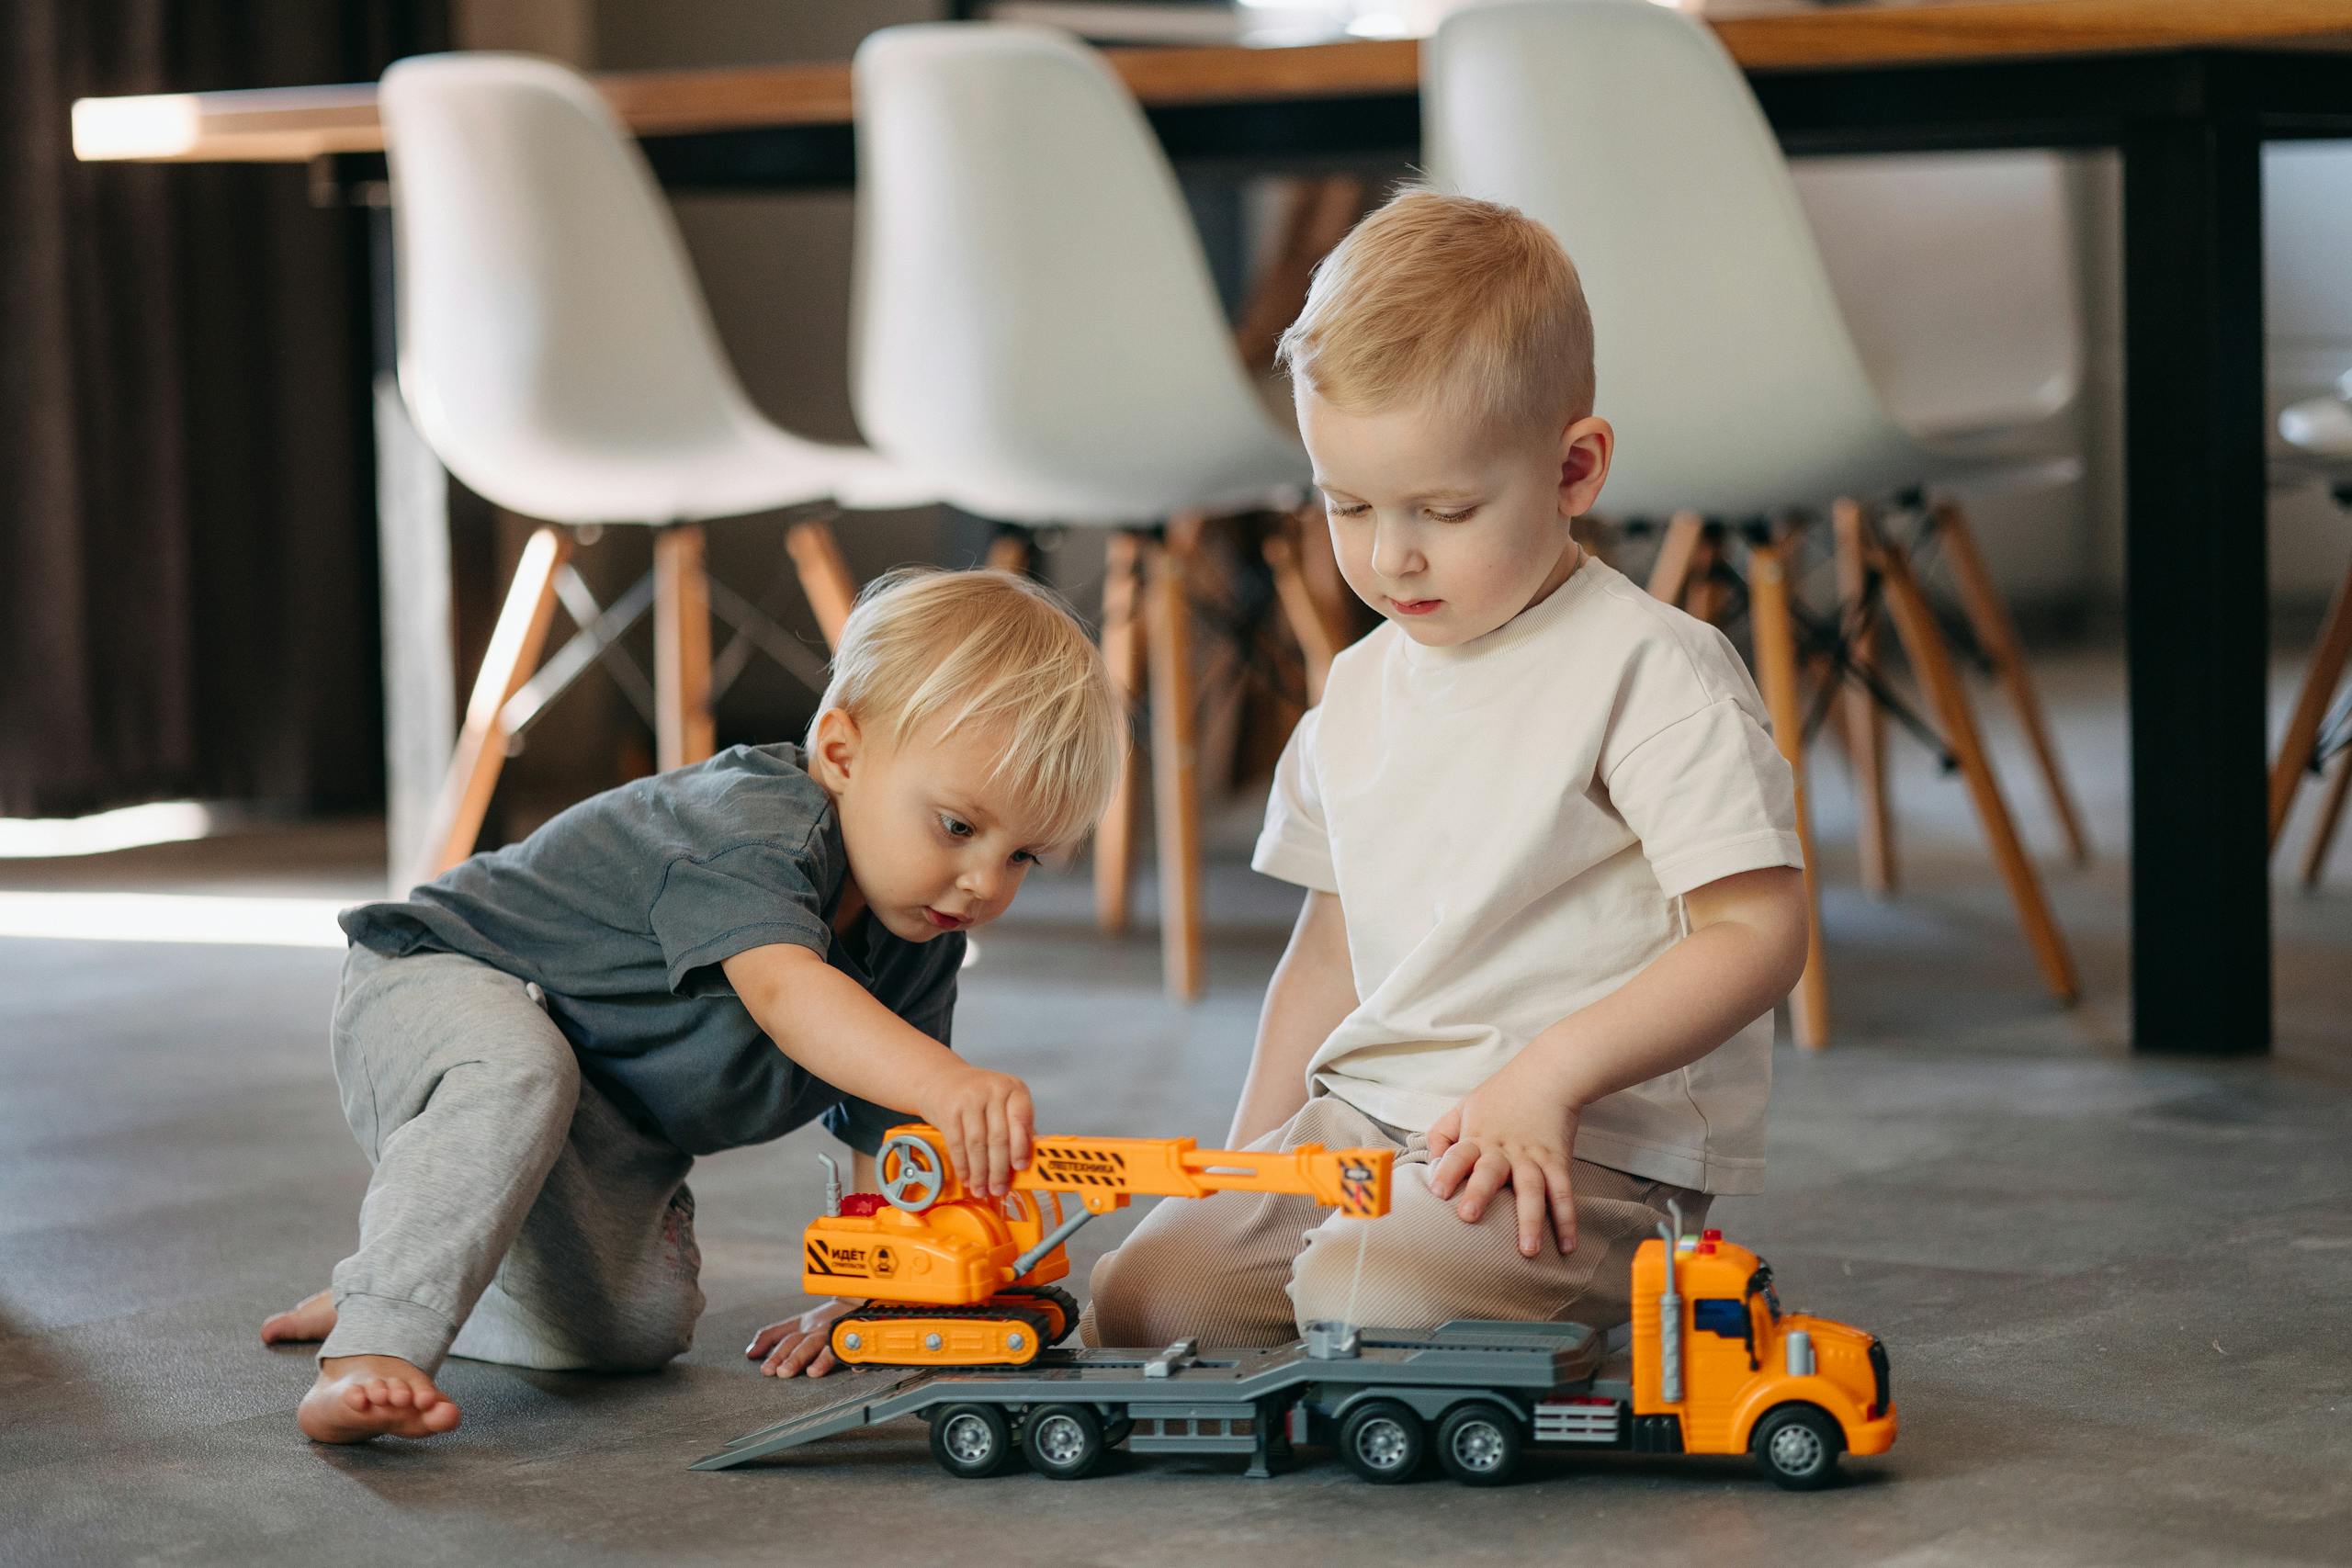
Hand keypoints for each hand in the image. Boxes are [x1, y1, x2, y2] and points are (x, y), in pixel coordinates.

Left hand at [746, 1299, 855, 1377]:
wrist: (857, 1298)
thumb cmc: (823, 1318)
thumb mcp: (796, 1323)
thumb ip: (771, 1336)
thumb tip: (749, 1354)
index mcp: (804, 1326)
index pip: (787, 1339)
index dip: (776, 1353)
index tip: (765, 1370)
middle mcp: (820, 1329)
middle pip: (806, 1343)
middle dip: (795, 1357)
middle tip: (783, 1373)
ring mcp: (839, 1333)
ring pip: (830, 1345)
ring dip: (822, 1359)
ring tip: (813, 1372)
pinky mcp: (859, 1338)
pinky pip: (860, 1348)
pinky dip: (857, 1358)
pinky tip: (854, 1368)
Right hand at [914, 1063, 1033, 1197]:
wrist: (943, 1079)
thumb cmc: (979, 1095)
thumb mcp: (1004, 1103)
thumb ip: (1017, 1127)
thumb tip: (1025, 1162)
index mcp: (1014, 1089)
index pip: (1021, 1120)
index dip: (1021, 1147)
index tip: (1021, 1168)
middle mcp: (993, 1090)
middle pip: (998, 1137)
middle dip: (999, 1169)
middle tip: (999, 1188)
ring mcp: (969, 1099)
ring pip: (977, 1144)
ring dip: (980, 1173)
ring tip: (982, 1188)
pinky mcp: (949, 1110)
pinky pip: (958, 1144)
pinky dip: (963, 1166)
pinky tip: (967, 1177)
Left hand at [1426, 1070, 1581, 1258]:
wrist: (1549, 1075)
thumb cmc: (1502, 1094)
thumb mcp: (1465, 1106)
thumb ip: (1442, 1133)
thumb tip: (1430, 1160)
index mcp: (1478, 1136)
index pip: (1458, 1153)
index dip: (1447, 1170)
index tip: (1437, 1191)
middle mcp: (1504, 1149)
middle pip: (1490, 1172)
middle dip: (1479, 1194)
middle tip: (1469, 1217)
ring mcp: (1532, 1156)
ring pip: (1532, 1190)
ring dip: (1530, 1221)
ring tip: (1528, 1250)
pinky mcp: (1558, 1161)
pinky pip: (1563, 1192)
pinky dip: (1567, 1219)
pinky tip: (1568, 1246)